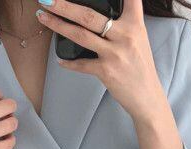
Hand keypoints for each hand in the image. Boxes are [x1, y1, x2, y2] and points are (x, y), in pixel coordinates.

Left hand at [35, 0, 167, 123]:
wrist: (147, 97)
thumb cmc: (140, 68)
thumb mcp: (139, 39)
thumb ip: (124, 23)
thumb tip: (99, 15)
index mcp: (135, 25)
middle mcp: (125, 36)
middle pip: (89, 15)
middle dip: (64, 5)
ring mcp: (114, 54)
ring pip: (80, 34)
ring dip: (58, 25)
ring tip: (42, 16)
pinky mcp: (106, 71)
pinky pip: (81, 64)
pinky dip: (69, 63)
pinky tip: (61, 60)